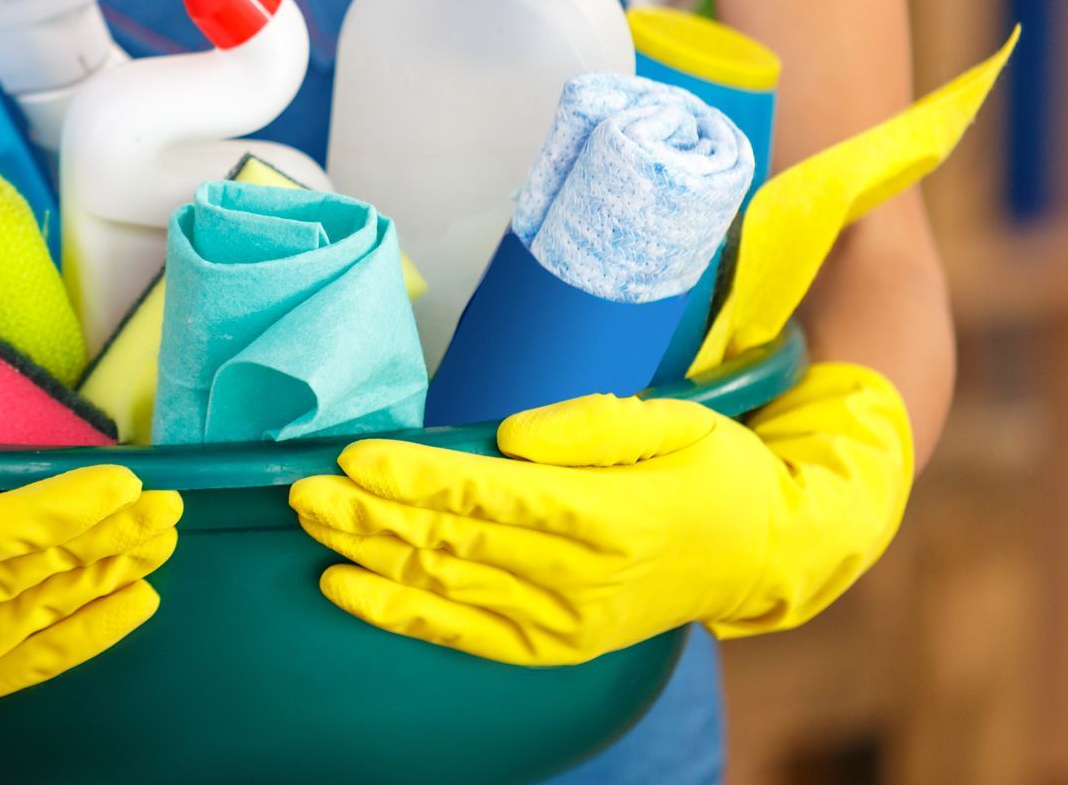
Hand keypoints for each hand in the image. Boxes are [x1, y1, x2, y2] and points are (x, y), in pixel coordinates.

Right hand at [0, 371, 180, 707]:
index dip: (66, 509)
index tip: (124, 480)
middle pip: (34, 573)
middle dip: (108, 536)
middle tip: (167, 501)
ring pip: (44, 613)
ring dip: (111, 574)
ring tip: (163, 536)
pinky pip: (32, 659)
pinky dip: (89, 632)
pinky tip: (134, 601)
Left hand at [288, 362, 909, 664]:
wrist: (764, 553)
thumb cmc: (714, 470)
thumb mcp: (674, 421)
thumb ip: (591, 423)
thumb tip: (508, 431)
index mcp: (611, 516)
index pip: (492, 496)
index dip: (418, 479)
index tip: (356, 455)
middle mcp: (583, 579)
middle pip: (455, 543)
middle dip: (371, 514)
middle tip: (303, 486)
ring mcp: (567, 622)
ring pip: (448, 586)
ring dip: (370, 554)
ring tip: (311, 521)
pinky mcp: (555, 647)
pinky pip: (464, 633)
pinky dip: (401, 613)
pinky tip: (347, 588)